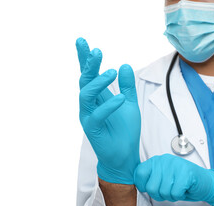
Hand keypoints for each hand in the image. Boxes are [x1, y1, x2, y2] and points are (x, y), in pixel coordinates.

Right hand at [76, 37, 140, 183]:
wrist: (124, 155)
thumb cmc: (125, 131)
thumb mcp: (130, 104)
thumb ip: (127, 87)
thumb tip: (124, 66)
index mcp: (98, 97)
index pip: (90, 75)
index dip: (85, 59)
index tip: (83, 42)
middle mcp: (90, 105)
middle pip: (84, 80)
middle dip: (88, 64)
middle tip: (96, 51)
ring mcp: (89, 116)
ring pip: (86, 95)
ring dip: (98, 82)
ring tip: (111, 73)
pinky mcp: (93, 129)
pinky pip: (98, 114)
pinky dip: (109, 105)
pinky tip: (121, 98)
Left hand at [134, 154, 213, 205]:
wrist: (206, 182)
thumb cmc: (183, 182)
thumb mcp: (163, 177)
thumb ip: (150, 178)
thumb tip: (137, 185)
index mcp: (157, 160)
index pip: (139, 174)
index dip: (144, 186)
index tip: (153, 187)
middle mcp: (165, 160)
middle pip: (151, 187)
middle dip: (160, 195)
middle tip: (170, 190)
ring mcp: (175, 165)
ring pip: (163, 191)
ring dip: (171, 195)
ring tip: (178, 188)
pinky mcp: (185, 173)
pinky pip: (175, 193)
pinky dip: (179, 195)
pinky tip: (184, 188)